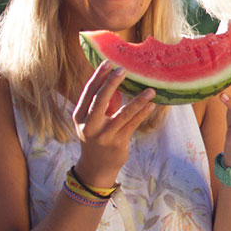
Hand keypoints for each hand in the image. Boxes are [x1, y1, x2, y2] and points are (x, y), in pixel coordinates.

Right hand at [72, 61, 156, 187]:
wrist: (96, 168)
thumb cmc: (96, 137)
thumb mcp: (92, 121)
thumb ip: (103, 104)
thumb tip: (116, 82)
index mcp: (79, 116)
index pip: (88, 92)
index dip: (98, 77)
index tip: (108, 62)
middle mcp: (89, 125)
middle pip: (100, 100)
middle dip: (112, 83)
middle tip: (123, 69)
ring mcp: (103, 135)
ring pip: (122, 114)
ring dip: (138, 101)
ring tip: (150, 90)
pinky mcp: (117, 143)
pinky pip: (132, 125)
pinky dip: (142, 113)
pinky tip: (151, 105)